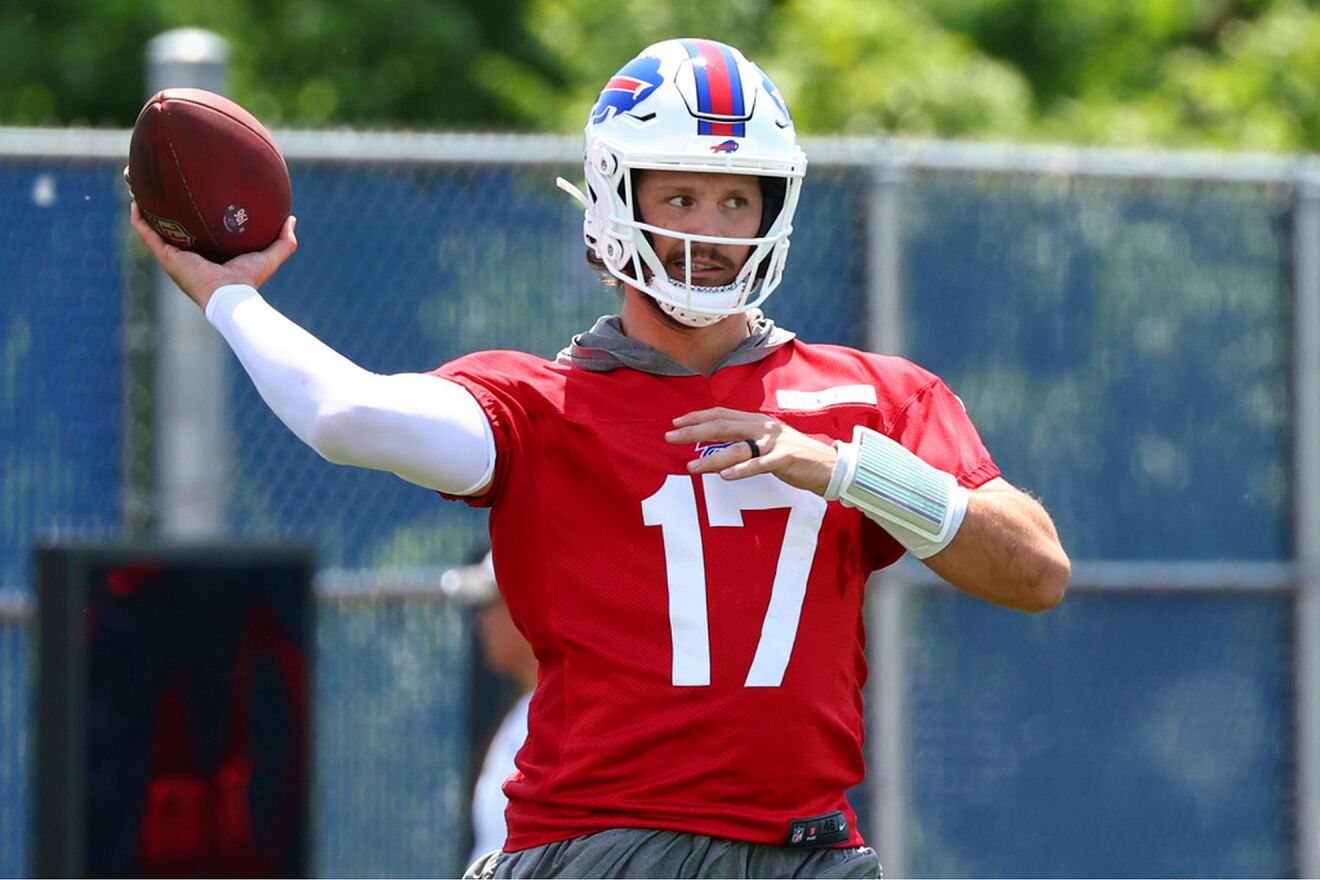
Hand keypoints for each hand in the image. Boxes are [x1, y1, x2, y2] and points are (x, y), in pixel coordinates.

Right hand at [126, 167, 297, 311]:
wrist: (231, 296)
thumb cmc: (249, 280)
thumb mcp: (270, 256)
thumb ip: (283, 240)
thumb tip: (291, 219)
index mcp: (205, 254)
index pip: (194, 231)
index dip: (188, 215)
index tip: (187, 193)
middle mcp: (186, 254)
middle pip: (168, 226)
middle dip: (160, 206)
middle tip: (156, 183)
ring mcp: (172, 256)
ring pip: (150, 226)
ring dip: (142, 205)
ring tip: (136, 183)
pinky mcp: (165, 257)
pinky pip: (146, 233)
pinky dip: (139, 217)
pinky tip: (136, 198)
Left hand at [665, 407, 838, 494]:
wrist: (830, 466)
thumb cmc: (795, 457)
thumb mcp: (768, 443)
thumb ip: (746, 440)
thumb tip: (718, 445)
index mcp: (758, 421)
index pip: (722, 414)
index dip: (698, 417)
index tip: (676, 423)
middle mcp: (763, 428)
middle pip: (723, 426)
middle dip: (694, 431)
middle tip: (671, 437)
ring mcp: (774, 443)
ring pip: (737, 447)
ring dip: (711, 458)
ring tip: (691, 467)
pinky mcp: (785, 459)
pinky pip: (759, 464)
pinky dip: (741, 470)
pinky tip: (724, 476)